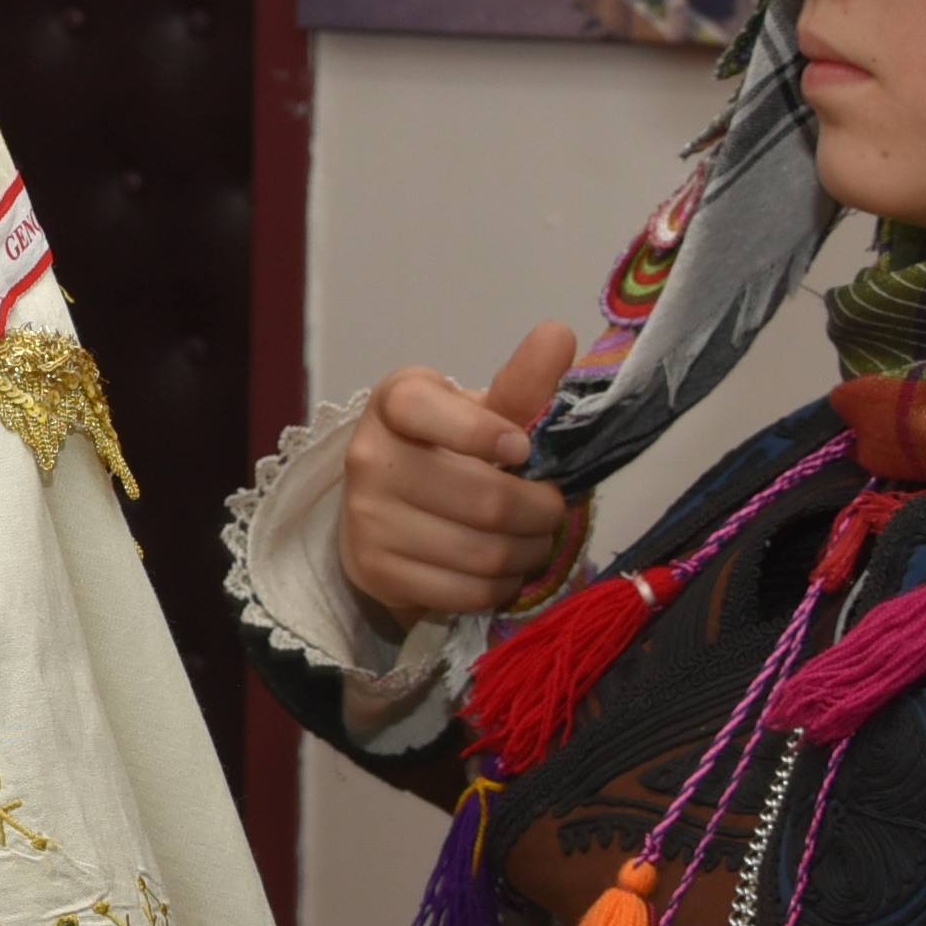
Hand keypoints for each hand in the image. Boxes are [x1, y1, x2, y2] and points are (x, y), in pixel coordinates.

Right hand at [340, 320, 586, 626]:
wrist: (387, 507)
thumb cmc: (448, 450)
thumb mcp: (481, 412)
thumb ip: (523, 384)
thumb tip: (559, 333)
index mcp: (395, 403)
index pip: (425, 410)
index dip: (481, 432)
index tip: (521, 450)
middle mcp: (368, 457)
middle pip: (483, 498)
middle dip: (540, 511)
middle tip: (553, 510)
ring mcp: (366, 518)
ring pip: (482, 552)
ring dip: (529, 553)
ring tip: (535, 542)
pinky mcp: (375, 571)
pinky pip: (464, 591)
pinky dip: (500, 587)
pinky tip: (503, 571)